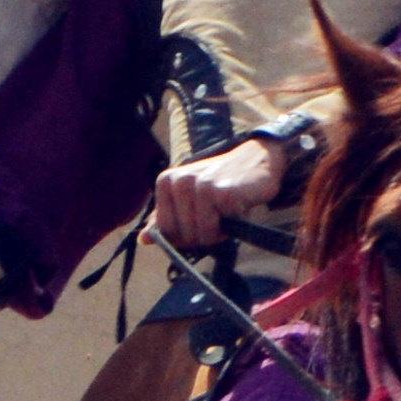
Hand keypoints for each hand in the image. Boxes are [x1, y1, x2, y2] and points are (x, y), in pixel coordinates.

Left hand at [149, 136, 292, 253]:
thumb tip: (143, 240)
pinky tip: (237, 206)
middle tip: (217, 214)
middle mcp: (179, 181)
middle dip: (203, 234)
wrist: (257, 160)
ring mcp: (200, 185)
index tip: (200, 219)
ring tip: (226, 211)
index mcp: (166, 181)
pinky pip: (219, 230)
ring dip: (218, 232)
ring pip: (201, 235)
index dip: (185, 235)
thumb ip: (166, 218)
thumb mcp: (189, 198)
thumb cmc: (221, 183)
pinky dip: (231, 226)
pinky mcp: (221, 192)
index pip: (165, 231)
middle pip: (183, 236)